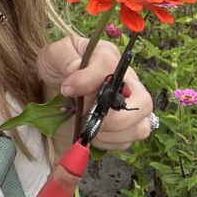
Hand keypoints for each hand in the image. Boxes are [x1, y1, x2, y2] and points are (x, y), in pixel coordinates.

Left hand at [37, 35, 153, 150]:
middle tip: (87, 116)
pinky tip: (90, 133)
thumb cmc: (57, 67)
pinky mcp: (125, 126)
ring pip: (141, 125)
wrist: (53, 87)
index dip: (89, 80)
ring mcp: (130, 105)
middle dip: (114, 116)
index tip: (67, 89)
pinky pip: (127, 141)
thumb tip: (75, 82)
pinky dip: (107, 141)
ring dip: (111, 132)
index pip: (110, 66)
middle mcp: (127, 80)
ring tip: (86, 125)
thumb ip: (65, 60)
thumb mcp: (54, 54)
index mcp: (108, 56)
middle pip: (143, 101)